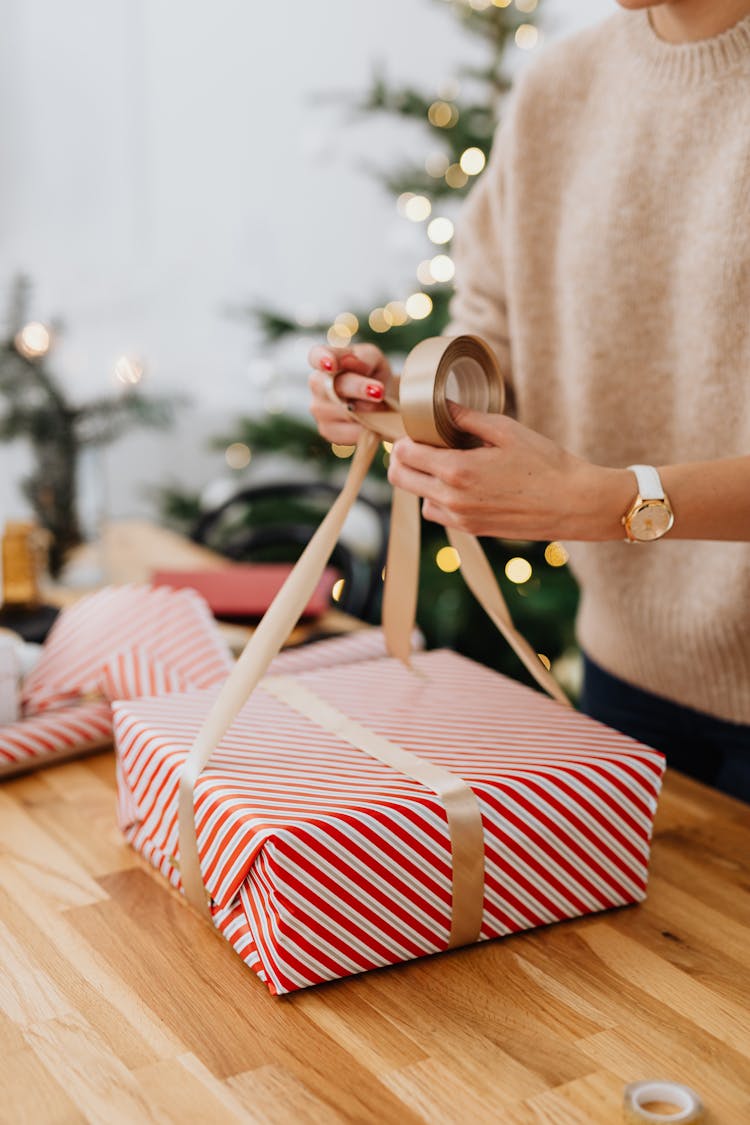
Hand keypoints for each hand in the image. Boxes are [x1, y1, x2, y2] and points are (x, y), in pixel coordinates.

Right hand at [308, 343, 392, 444]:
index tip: (331, 365)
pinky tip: (373, 423)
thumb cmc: (373, 373)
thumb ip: (363, 357)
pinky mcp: (327, 430)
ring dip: (367, 411)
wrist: (381, 399)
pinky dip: (366, 429)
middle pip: (334, 388)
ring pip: (343, 412)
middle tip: (379, 391)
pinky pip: (348, 432)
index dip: (321, 360)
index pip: (316, 356)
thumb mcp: (374, 359)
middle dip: (357, 389)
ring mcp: (319, 409)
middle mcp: (317, 384)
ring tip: (382, 407)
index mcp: (325, 358)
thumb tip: (350, 362)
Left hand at [388, 403, 632, 540]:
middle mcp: (452, 499)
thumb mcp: (505, 430)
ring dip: (423, 481)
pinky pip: (439, 514)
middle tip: (422, 444)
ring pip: (418, 499)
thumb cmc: (545, 463)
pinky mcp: (473, 530)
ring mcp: (461, 518)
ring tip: (447, 464)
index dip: (404, 437)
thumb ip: (466, 418)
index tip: (417, 429)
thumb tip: (438, 405)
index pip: (403, 454)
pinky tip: (463, 484)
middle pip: (400, 478)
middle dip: (403, 459)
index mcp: (456, 470)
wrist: (574, 503)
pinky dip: (440, 499)